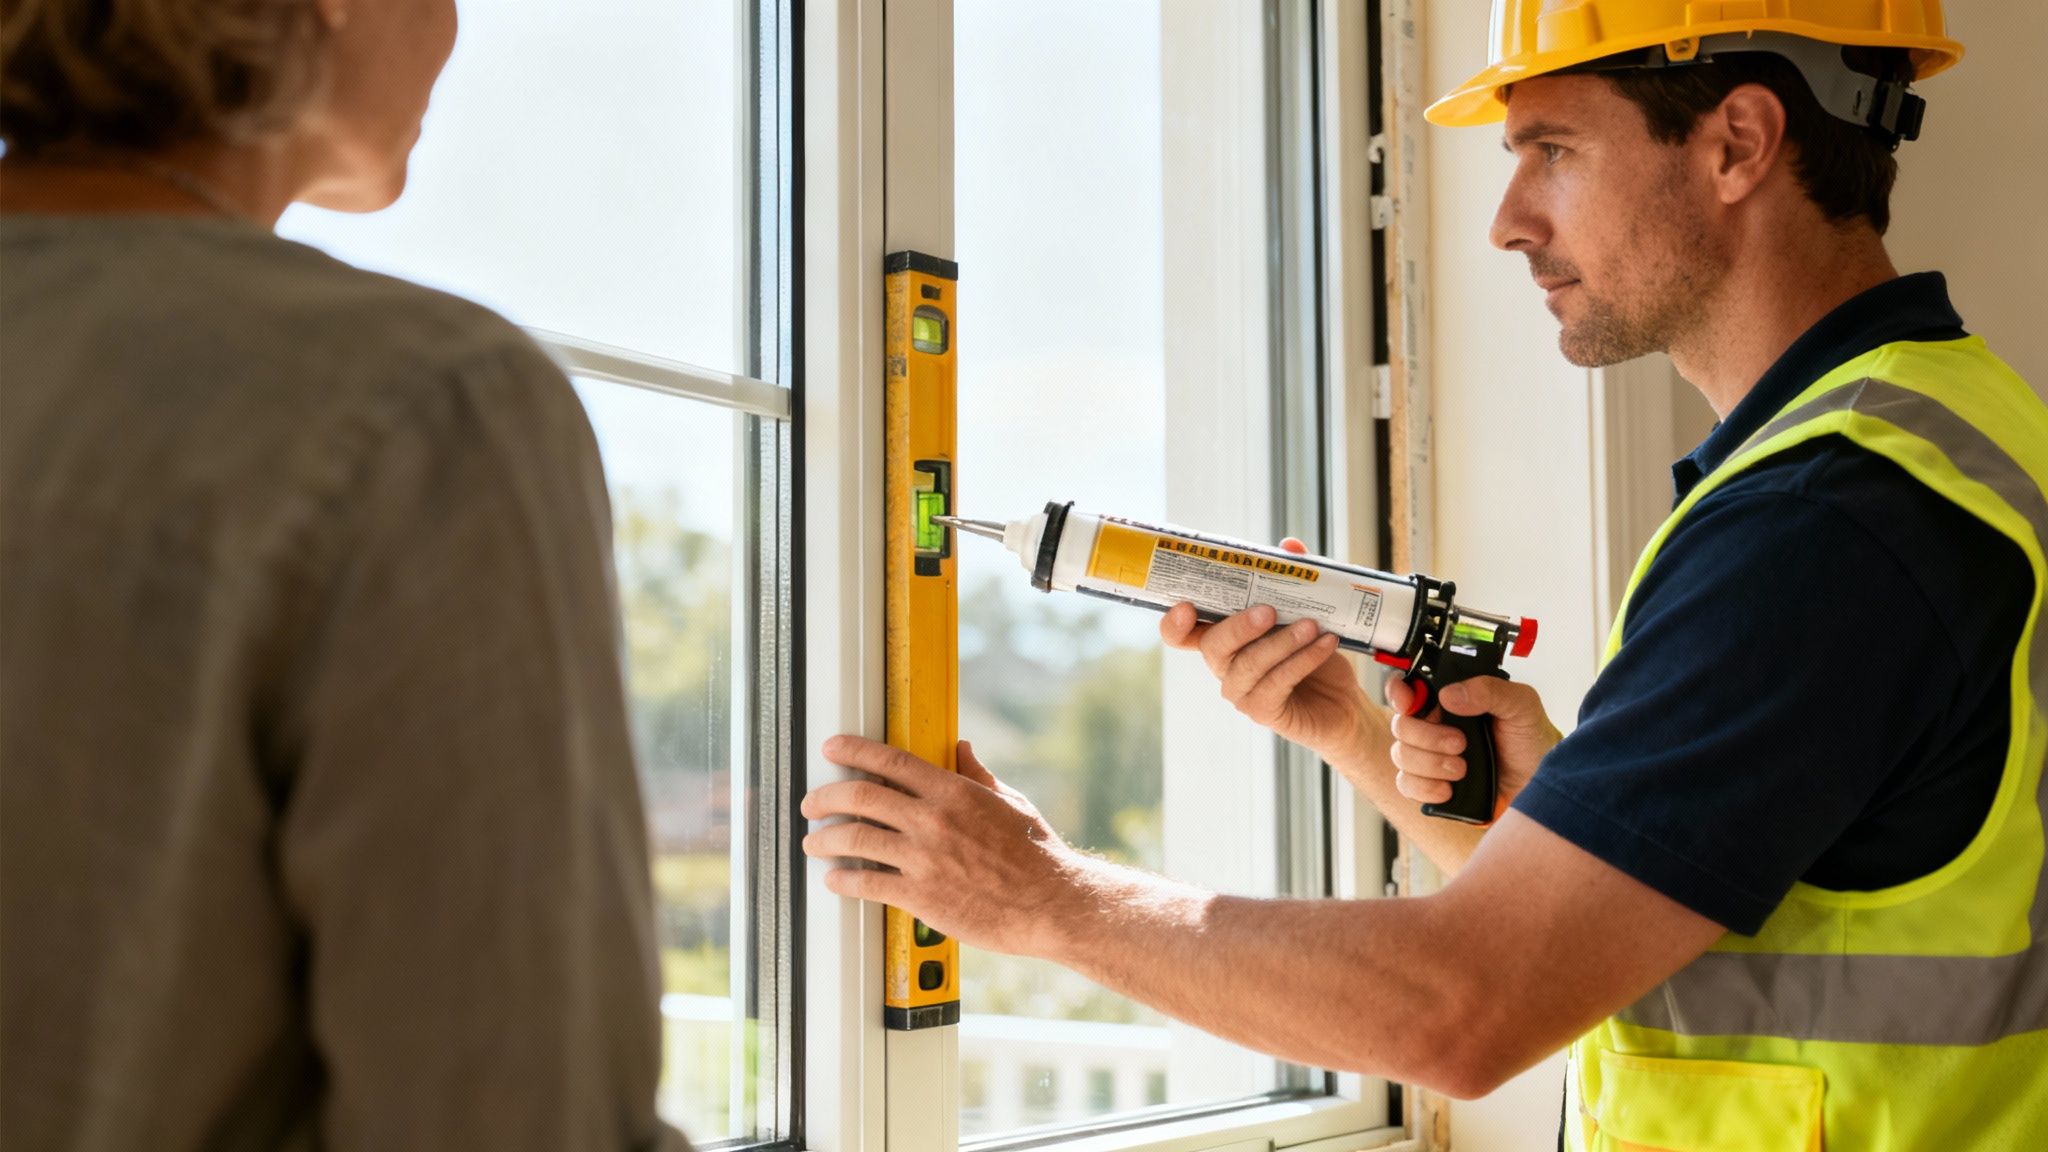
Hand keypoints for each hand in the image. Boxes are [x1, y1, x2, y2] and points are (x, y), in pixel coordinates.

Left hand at [801, 735, 1080, 955]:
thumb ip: (978, 776)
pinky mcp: (921, 896)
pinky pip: (867, 883)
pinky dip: (843, 879)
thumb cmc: (1036, 854)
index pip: (890, 762)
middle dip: (825, 797)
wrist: (1050, 903)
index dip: (853, 751)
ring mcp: (923, 858)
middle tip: (812, 803)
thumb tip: (961, 749)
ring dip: (825, 839)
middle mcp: (933, 820)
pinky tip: (835, 879)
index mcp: (954, 792)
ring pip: (854, 839)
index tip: (831, 748)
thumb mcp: (1009, 802)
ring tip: (813, 842)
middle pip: (860, 797)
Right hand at [1159, 538, 1377, 761]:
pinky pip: (1276, 684)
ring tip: (1311, 626)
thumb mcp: (1307, 610)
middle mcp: (1225, 665)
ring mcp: (1241, 691)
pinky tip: (1325, 644)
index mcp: (1224, 637)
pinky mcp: (1264, 711)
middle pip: (1213, 647)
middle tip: (1269, 611)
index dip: (1174, 624)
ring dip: (1281, 642)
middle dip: (1238, 627)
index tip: (1185, 606)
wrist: (1343, 701)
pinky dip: (1302, 661)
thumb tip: (1289, 547)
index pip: (1182, 633)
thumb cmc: (1315, 652)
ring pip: (1248, 665)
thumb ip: (1294, 578)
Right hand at [1384, 676, 1559, 811]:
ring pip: (1401, 756)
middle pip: (1401, 726)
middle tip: (1460, 743)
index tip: (1409, 702)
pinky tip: (1450, 788)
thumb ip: (1489, 690)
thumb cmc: (1532, 741)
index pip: (1408, 690)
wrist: (1540, 784)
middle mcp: (1434, 727)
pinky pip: (1407, 785)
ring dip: (1431, 764)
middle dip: (1428, 737)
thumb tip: (1450, 694)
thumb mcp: (1521, 705)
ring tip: (1462, 768)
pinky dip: (1426, 787)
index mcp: (1450, 702)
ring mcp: (1430, 757)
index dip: (1400, 693)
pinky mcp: (1432, 786)